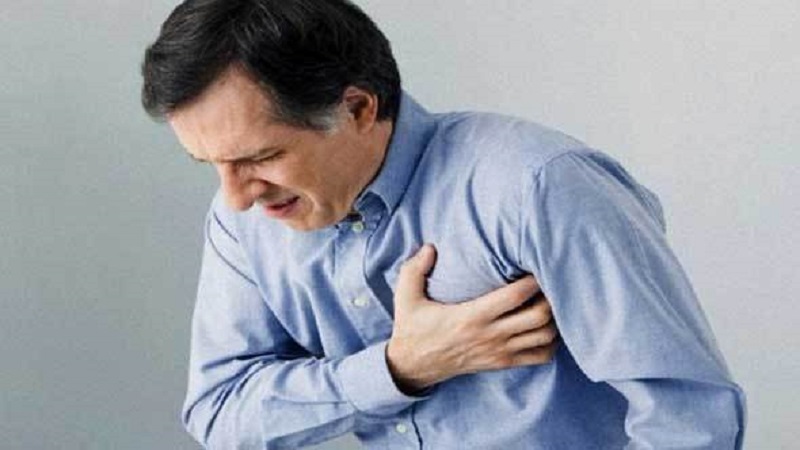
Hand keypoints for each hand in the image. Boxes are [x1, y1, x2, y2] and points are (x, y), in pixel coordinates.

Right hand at [386, 244, 557, 392]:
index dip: (533, 279)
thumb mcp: (406, 297)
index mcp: (471, 316)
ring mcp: (499, 352)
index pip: (515, 296)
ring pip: (544, 336)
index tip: (537, 262)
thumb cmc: (413, 327)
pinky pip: (540, 356)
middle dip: (550, 297)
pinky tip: (543, 326)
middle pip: (539, 316)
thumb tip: (430, 247)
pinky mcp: (502, 363)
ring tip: (549, 300)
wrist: (413, 366)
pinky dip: (550, 342)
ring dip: (553, 318)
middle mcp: (490, 335)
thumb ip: (415, 269)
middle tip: (548, 280)